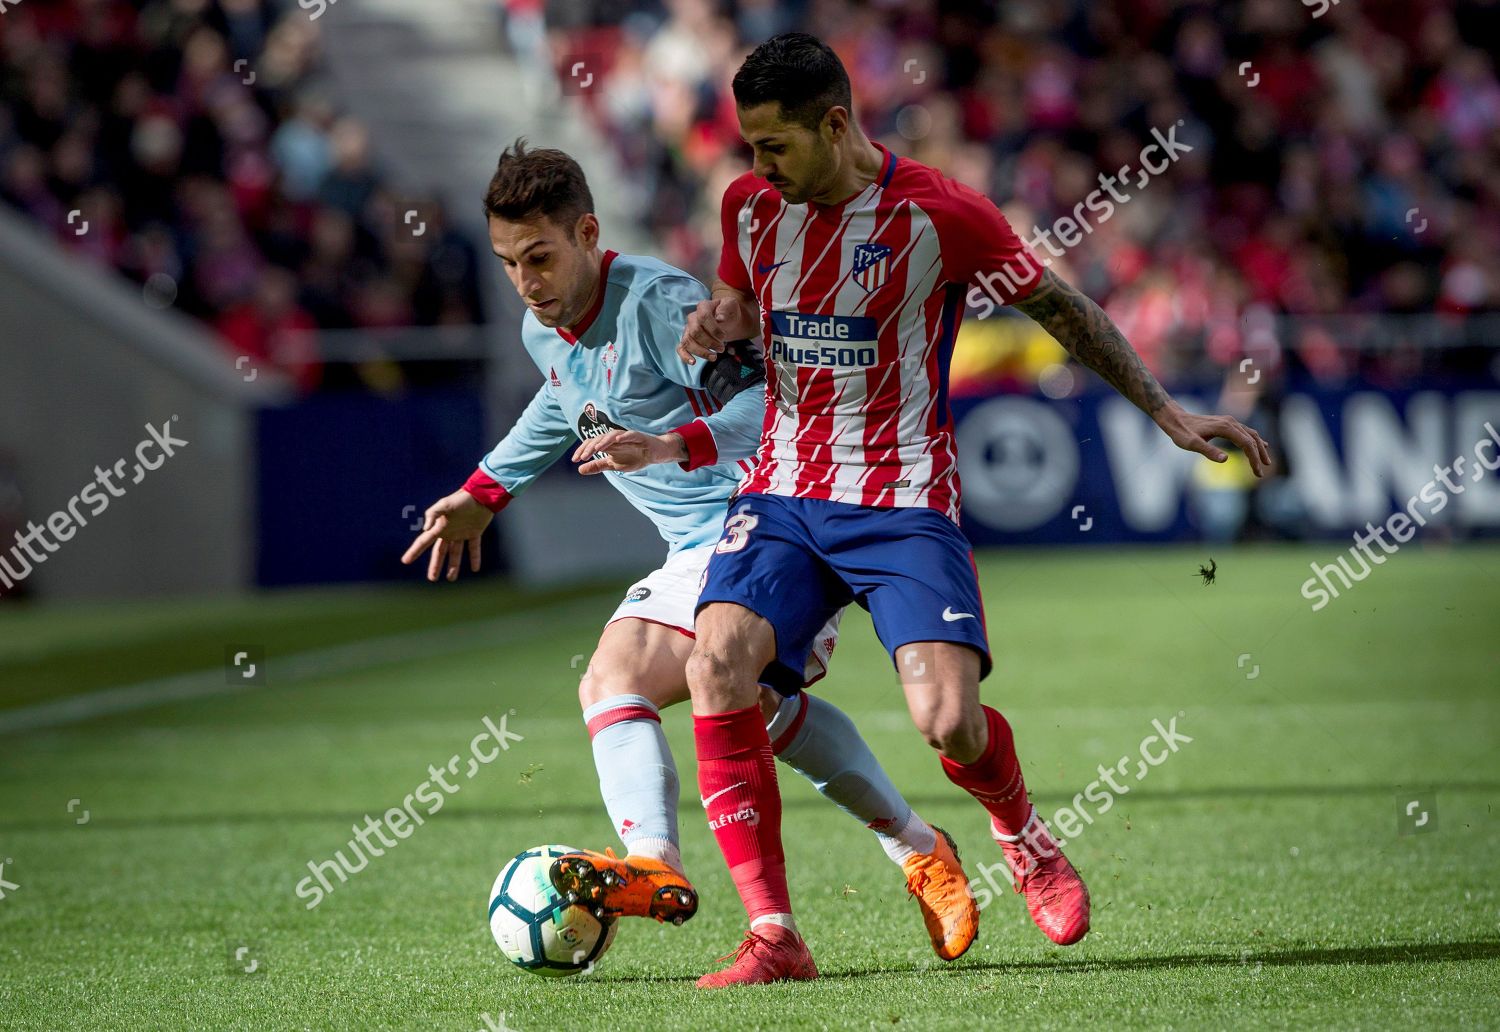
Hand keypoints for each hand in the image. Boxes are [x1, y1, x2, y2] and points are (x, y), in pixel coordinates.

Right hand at [400, 488, 493, 581]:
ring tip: (451, 579)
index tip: (405, 561)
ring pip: (455, 553)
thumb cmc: (460, 499)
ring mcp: (461, 533)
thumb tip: (425, 529)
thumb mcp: (444, 504)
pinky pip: (473, 548)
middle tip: (432, 579)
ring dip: (453, 566)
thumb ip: (433, 514)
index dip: (414, 551)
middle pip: (440, 552)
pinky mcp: (474, 533)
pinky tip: (475, 569)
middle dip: (435, 565)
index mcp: (439, 527)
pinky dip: (474, 558)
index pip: (424, 542)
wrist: (480, 495)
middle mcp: (448, 532)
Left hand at [571, 430, 684, 473]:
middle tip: (582, 457)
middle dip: (590, 447)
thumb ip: (598, 466)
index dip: (582, 450)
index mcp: (609, 445)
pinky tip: (618, 440)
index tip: (575, 460)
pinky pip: (631, 434)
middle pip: (599, 438)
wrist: (655, 454)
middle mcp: (615, 439)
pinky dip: (624, 436)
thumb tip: (580, 469)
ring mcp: (627, 436)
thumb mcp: (614, 465)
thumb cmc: (635, 457)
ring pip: (612, 435)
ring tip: (596, 449)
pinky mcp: (639, 437)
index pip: (592, 443)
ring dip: (604, 441)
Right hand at [678, 296, 752, 364]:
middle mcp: (692, 318)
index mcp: (703, 307)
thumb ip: (726, 308)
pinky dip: (685, 356)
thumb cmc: (729, 312)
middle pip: (695, 332)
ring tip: (714, 357)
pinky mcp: (687, 340)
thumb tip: (720, 318)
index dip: (713, 329)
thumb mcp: (731, 305)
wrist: (728, 319)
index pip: (703, 317)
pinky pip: (681, 348)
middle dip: (709, 343)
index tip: (724, 336)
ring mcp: (688, 329)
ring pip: (688, 342)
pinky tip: (693, 362)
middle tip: (721, 349)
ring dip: (701, 352)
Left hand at [1153, 401, 1273, 476]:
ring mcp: (1229, 422)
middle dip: (1259, 456)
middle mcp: (1230, 422)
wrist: (1175, 419)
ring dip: (1259, 448)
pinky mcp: (1226, 423)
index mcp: (1225, 427)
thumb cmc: (1181, 432)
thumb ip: (1208, 451)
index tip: (1257, 472)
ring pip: (1251, 435)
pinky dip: (1254, 440)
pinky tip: (1261, 445)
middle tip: (1261, 473)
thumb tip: (1226, 459)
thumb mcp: (1192, 444)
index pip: (1246, 444)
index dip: (1253, 458)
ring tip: (1265, 462)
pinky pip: (1245, 432)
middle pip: (1252, 439)